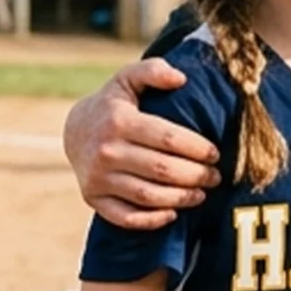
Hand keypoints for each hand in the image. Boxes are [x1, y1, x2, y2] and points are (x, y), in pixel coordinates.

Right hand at [63, 58, 218, 228]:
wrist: (75, 131)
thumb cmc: (113, 105)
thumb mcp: (128, 79)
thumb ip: (153, 71)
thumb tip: (180, 78)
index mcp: (119, 121)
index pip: (169, 139)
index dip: (198, 148)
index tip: (215, 153)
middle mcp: (106, 151)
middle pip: (163, 170)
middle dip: (196, 175)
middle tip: (215, 177)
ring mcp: (98, 178)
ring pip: (149, 196)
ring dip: (181, 198)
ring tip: (201, 194)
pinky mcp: (93, 198)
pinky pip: (126, 217)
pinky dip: (151, 220)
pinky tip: (173, 214)